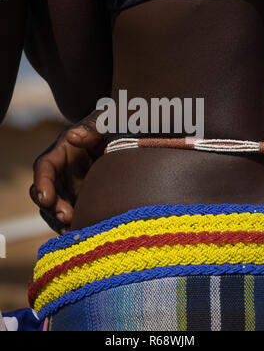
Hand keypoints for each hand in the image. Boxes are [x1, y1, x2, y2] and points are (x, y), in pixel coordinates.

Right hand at [30, 111, 104, 233]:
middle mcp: (63, 171)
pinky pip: (75, 215)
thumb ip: (92, 127)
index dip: (42, 184)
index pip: (45, 167)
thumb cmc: (113, 124)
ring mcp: (72, 187)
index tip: (46, 199)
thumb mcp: (105, 120)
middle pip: (46, 193)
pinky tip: (87, 234)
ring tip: (75, 231)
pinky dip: (77, 225)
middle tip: (67, 219)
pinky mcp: (83, 199)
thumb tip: (74, 136)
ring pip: (57, 209)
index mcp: (63, 151)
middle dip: (52, 209)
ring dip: (62, 222)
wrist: (129, 134)